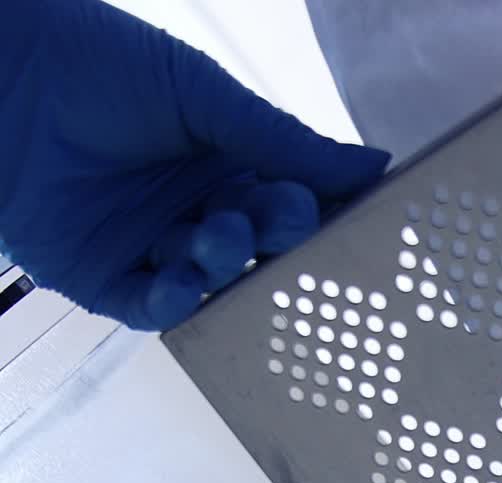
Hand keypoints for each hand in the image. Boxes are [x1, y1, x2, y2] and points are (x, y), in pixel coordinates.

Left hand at [0, 0, 388, 329]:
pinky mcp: (108, 282)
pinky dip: (172, 302)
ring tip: (213, 236)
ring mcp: (154, 252)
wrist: (0, 69)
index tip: (325, 210)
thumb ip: (286, 141)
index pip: (286, 206)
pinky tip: (181, 283)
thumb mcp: (203, 95)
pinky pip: (153, 308)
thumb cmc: (97, 64)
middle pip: (256, 252)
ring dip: (220, 263)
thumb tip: (373, 165)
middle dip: (268, 241)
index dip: (307, 213)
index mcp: (227, 171)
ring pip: (211, 281)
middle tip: (273, 225)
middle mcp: (198, 217)